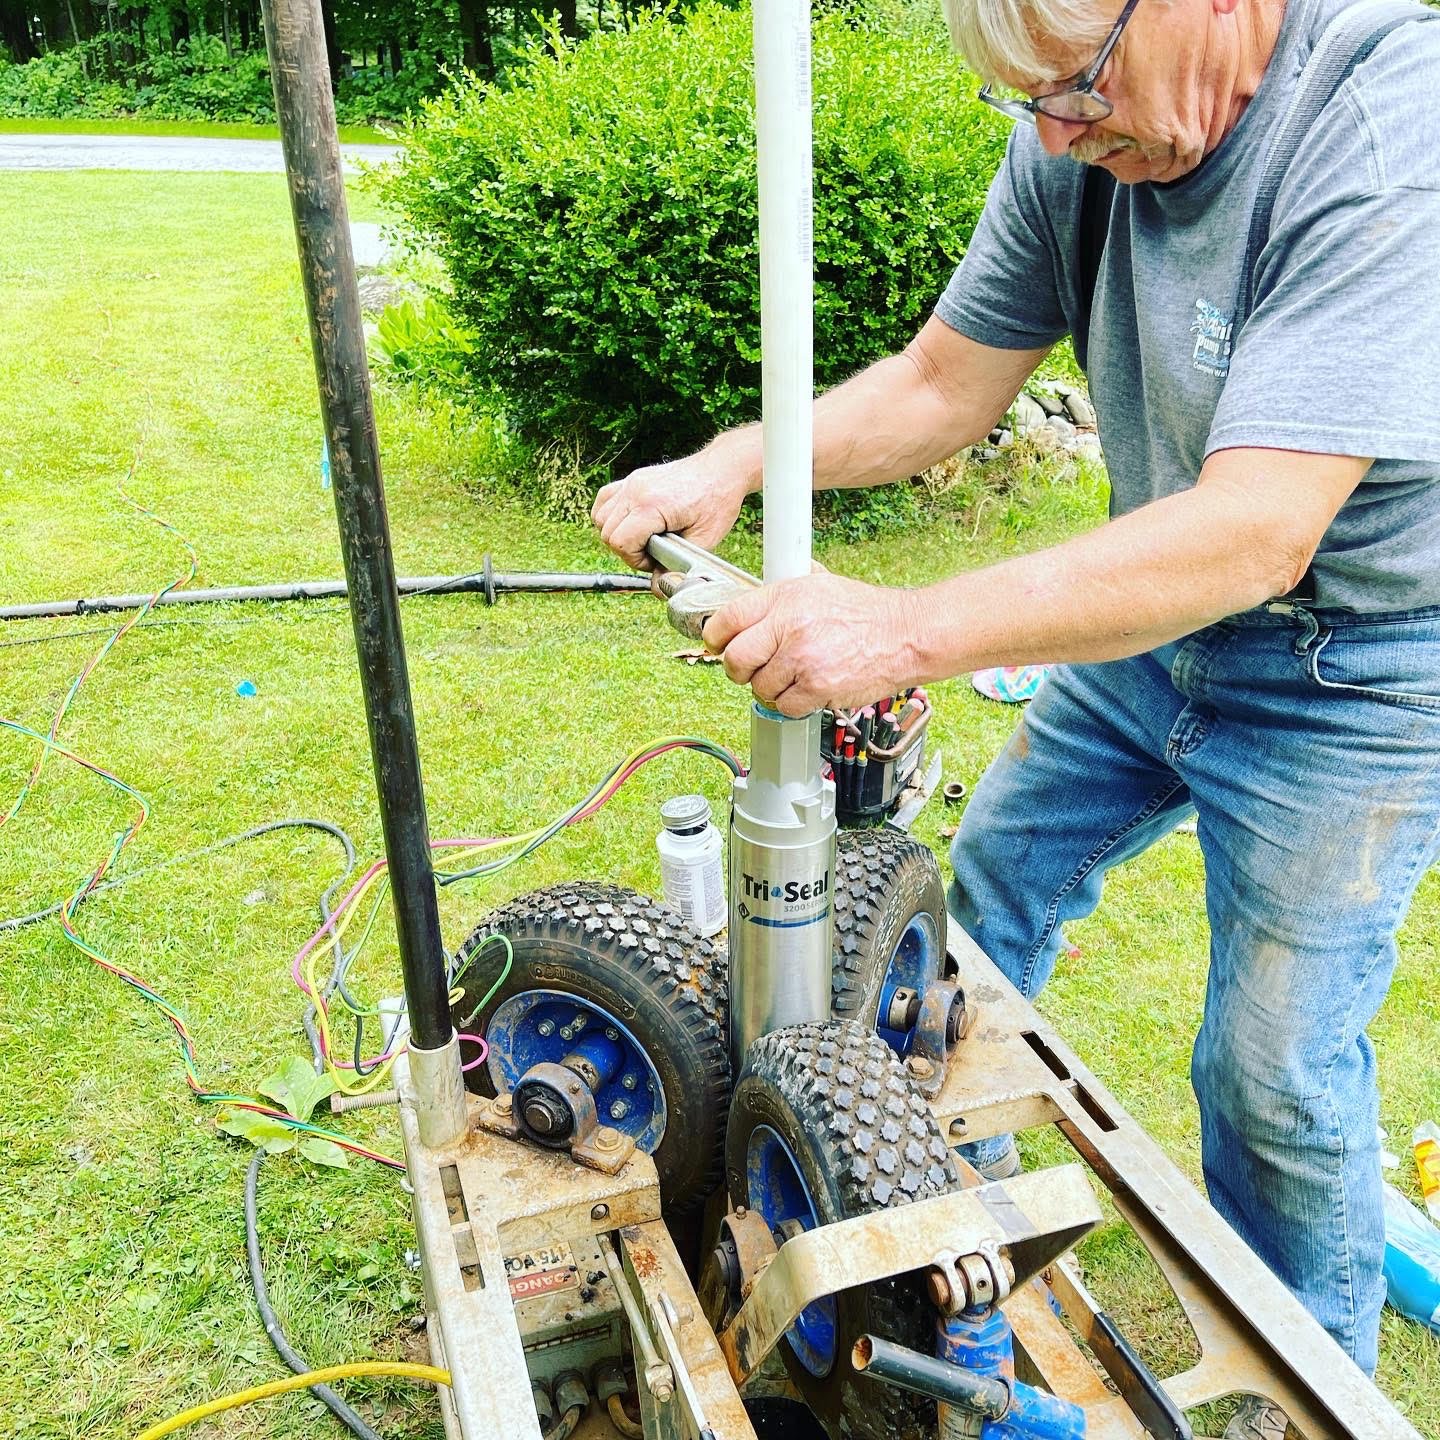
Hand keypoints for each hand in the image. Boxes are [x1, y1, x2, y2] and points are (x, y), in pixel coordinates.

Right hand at [591, 438, 755, 570]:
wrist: (723, 469)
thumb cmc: (718, 501)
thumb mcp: (704, 540)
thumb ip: (678, 565)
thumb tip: (658, 588)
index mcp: (652, 505)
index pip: (620, 542)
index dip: (634, 560)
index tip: (654, 560)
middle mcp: (636, 491)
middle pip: (607, 533)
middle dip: (627, 550)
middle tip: (652, 552)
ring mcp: (633, 482)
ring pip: (601, 518)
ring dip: (617, 534)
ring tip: (643, 538)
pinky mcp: (634, 479)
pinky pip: (604, 500)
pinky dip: (610, 515)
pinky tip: (629, 523)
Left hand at [702, 571, 920, 715]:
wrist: (905, 635)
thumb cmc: (866, 613)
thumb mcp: (820, 585)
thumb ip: (782, 597)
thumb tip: (751, 605)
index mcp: (786, 596)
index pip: (728, 618)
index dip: (716, 637)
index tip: (717, 645)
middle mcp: (790, 625)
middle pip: (735, 659)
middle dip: (739, 669)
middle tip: (751, 670)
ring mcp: (802, 658)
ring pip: (759, 687)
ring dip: (772, 689)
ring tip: (794, 677)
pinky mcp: (817, 687)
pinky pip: (784, 707)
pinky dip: (793, 704)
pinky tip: (808, 689)